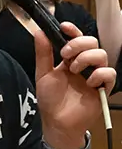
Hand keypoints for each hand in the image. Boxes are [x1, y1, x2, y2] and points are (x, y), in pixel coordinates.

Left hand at [35, 22, 115, 148]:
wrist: (57, 122)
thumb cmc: (50, 98)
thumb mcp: (43, 73)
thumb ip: (43, 53)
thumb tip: (39, 32)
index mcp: (69, 58)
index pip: (76, 38)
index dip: (73, 30)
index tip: (64, 26)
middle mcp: (84, 64)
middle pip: (92, 42)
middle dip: (78, 43)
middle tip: (64, 54)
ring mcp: (94, 75)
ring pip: (101, 54)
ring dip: (86, 58)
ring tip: (74, 70)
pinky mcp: (104, 89)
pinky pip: (110, 74)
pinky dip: (99, 74)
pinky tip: (88, 82)